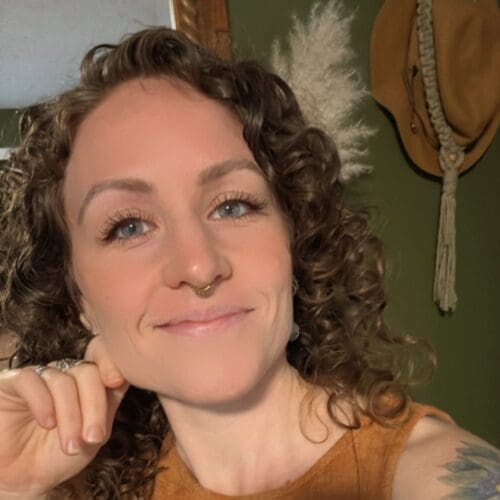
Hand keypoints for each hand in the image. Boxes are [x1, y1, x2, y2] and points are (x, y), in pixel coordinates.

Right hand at [0, 336, 128, 496]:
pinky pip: (31, 380)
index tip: (117, 381)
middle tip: (92, 437)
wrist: (24, 481)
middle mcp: (66, 373)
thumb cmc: (61, 456)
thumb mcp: (95, 433)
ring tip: (70, 444)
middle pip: (87, 372)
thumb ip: (109, 403)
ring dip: (70, 414)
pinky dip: (42, 401)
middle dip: (93, 406)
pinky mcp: (12, 382)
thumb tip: (127, 375)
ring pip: (62, 380)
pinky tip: (48, 423)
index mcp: (90, 380)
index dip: (111, 363)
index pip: (104, 358)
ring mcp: (41, 376)